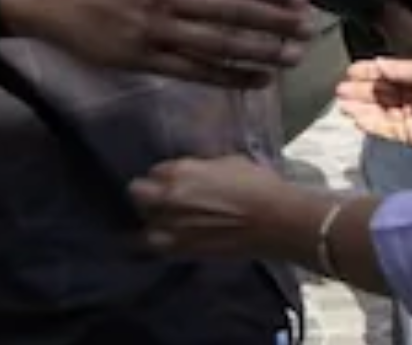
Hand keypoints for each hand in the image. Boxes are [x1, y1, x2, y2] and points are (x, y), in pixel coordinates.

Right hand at [0, 0, 309, 89]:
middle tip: (308, 33)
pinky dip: (228, 77)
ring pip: (218, 44)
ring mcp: (156, 29)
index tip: (301, 1)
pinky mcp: (143, 59)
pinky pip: (194, 71)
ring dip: (259, 53)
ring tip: (291, 59)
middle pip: (233, 12)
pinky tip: (256, 80)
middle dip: (275, 24)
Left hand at [130, 156, 297, 257]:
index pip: (155, 170)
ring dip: (153, 219)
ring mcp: (169, 227)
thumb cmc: (258, 186)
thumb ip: (201, 167)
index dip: (166, 175)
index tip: (177, 180)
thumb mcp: (228, 162)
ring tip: (170, 221)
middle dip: (149, 193)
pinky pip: (153, 245)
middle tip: (166, 198)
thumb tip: (194, 172)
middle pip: (137, 192)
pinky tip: (173, 237)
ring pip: (143, 221)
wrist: (274, 222)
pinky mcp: (177, 250)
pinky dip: (160, 241)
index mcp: (180, 171)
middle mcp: (167, 198)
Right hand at [336, 56, 411, 156]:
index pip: (389, 72)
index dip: (370, 71)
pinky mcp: (409, 135)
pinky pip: (384, 128)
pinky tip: (355, 116)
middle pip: (381, 92)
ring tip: (342, 102)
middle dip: (361, 90)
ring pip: (379, 110)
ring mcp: (411, 116)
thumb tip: (376, 62)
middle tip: (340, 88)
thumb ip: (397, 67)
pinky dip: (369, 122)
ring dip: (361, 106)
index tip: (350, 71)